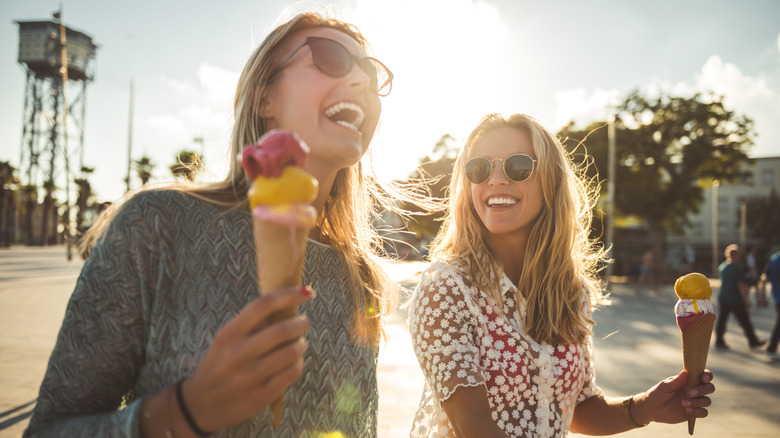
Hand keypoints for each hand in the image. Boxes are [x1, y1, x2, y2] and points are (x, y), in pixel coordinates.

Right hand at [180, 286, 312, 431]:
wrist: (200, 405)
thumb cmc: (218, 365)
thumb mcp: (225, 341)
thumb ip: (251, 325)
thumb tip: (287, 304)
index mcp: (228, 335)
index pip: (262, 305)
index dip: (288, 295)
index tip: (306, 292)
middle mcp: (237, 354)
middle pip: (282, 330)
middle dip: (301, 323)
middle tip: (302, 323)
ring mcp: (249, 377)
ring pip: (291, 352)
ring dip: (301, 344)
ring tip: (298, 344)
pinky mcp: (260, 397)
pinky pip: (291, 373)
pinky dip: (298, 364)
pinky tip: (293, 363)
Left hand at [636, 369, 714, 424]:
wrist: (652, 408)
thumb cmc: (658, 393)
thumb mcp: (664, 386)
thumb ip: (675, 381)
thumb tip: (685, 372)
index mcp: (689, 380)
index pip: (703, 375)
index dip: (707, 375)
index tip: (703, 378)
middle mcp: (695, 389)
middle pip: (709, 388)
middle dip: (702, 390)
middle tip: (690, 392)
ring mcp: (695, 401)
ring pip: (707, 401)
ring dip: (697, 402)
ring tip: (683, 403)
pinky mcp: (694, 412)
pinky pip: (703, 412)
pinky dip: (698, 411)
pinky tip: (687, 410)